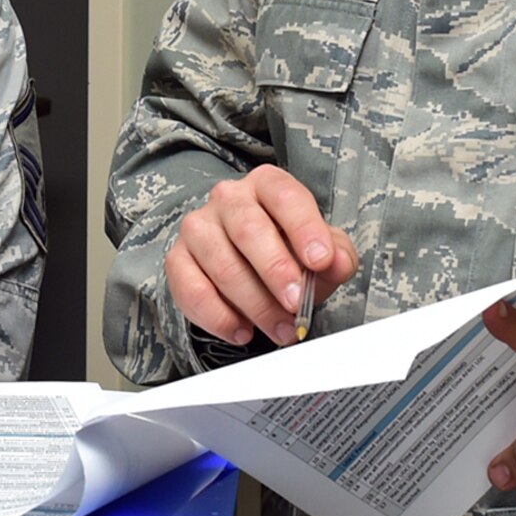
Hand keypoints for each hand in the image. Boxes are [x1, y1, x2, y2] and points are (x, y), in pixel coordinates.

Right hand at [165, 164, 358, 346]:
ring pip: (222, 266)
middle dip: (276, 271)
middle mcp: (228, 198)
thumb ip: (336, 254)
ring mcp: (198, 227)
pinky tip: (243, 331)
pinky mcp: (177, 259)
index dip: (304, 228)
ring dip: (255, 305)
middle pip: (248, 230)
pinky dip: (220, 317)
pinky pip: (193, 290)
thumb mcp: (321, 250)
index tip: (321, 260)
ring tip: (280, 329)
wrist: (248, 264)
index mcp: (267, 184)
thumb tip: (338, 262)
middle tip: (296, 303)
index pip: (285, 196)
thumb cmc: (289, 251)